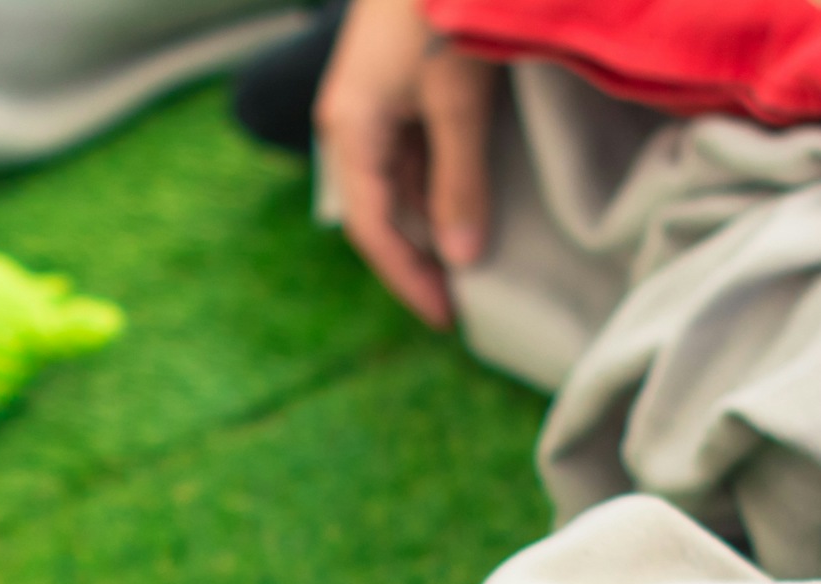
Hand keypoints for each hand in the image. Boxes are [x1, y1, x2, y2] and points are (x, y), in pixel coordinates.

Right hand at [314, 0, 497, 327]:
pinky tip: (467, 202)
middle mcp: (351, 124)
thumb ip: (459, 179)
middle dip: (418, 257)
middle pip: (380, 211)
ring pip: (397, 184)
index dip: (408, 277)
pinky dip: (437, 184)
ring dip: (430, 221)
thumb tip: (460, 257)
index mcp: (350, 132)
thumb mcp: (457, 101)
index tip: (445, 316)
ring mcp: (371, 104)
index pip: (372, 229)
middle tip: (460, 299)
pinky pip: (411, 154)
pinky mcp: (395, 86)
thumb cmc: (439, 10)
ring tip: (470, 258)